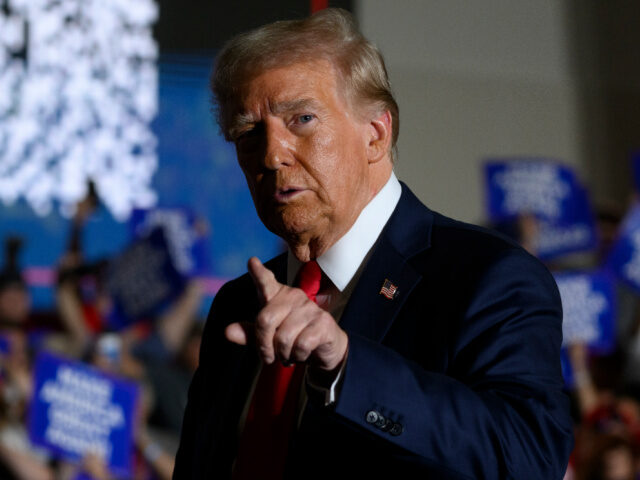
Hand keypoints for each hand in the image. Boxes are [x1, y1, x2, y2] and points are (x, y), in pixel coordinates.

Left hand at [225, 257, 347, 371]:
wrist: (324, 350)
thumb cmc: (292, 339)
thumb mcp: (268, 337)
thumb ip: (248, 334)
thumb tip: (227, 331)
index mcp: (278, 296)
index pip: (266, 282)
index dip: (259, 273)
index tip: (252, 262)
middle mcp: (294, 297)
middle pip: (265, 320)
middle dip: (263, 345)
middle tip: (269, 357)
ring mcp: (310, 308)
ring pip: (283, 337)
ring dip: (283, 354)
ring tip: (288, 355)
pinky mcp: (323, 323)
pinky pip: (300, 345)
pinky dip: (297, 356)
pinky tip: (301, 354)